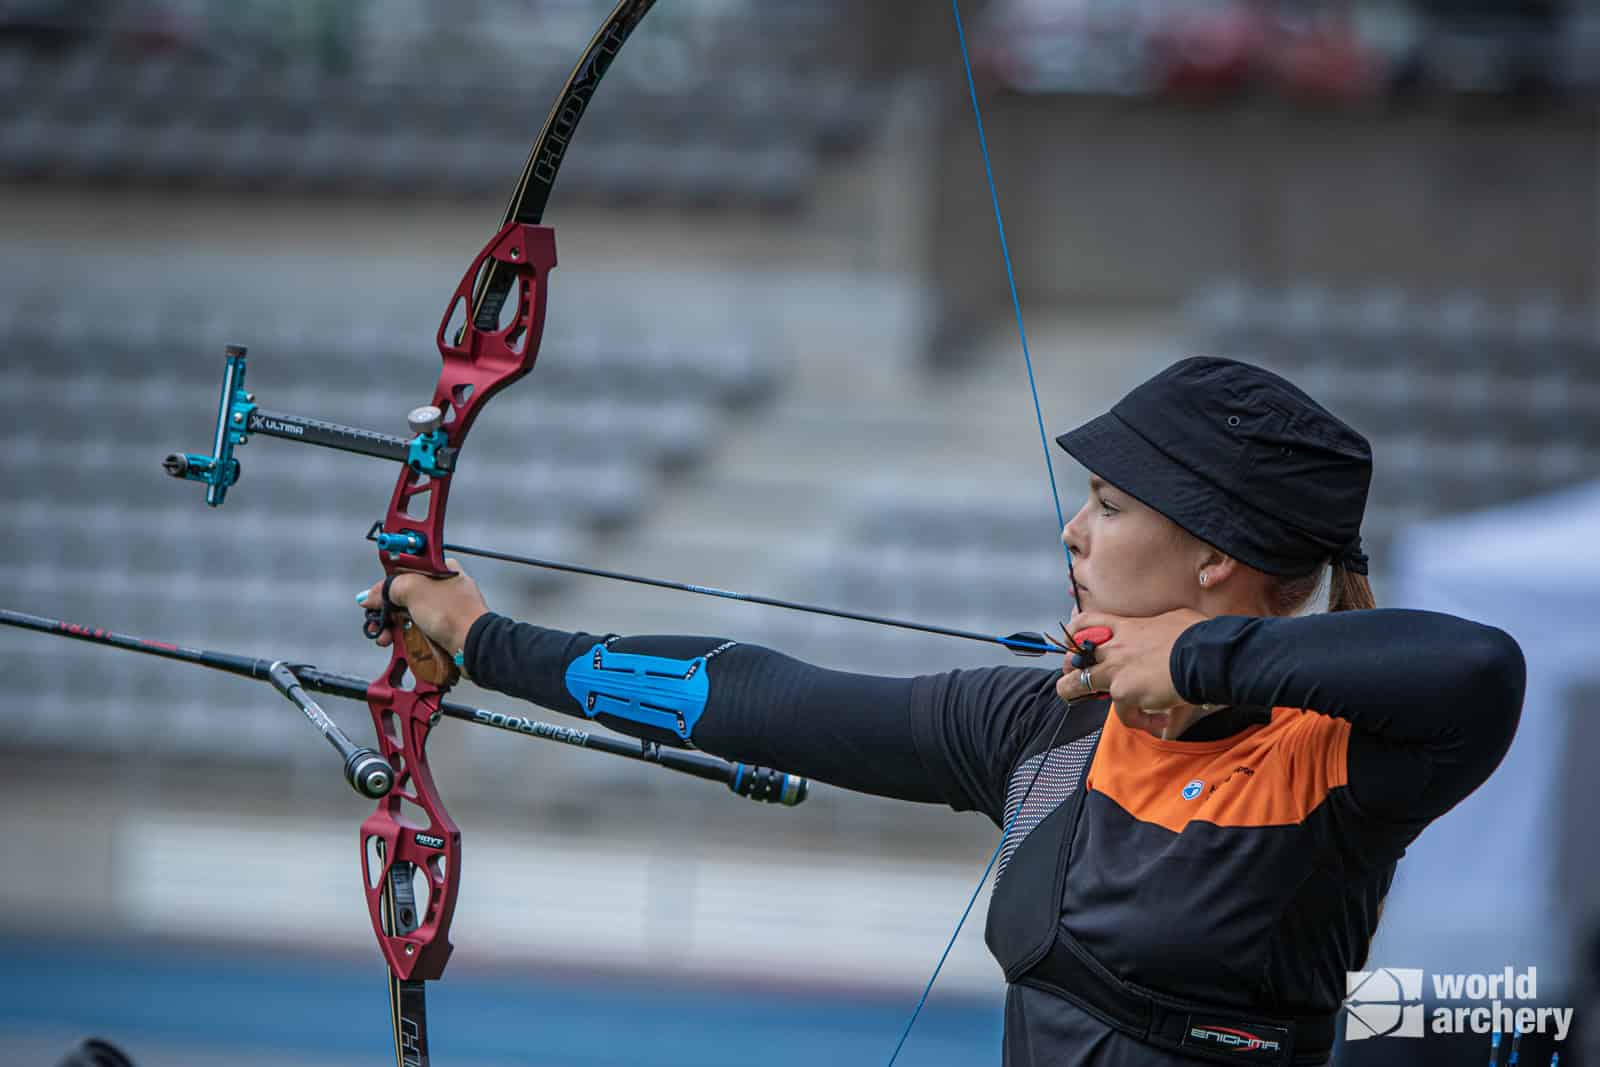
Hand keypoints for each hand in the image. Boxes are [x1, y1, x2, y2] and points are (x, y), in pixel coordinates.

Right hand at [360, 558, 489, 656]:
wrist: (474, 645)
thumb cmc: (454, 613)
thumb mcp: (414, 589)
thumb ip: (388, 588)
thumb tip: (370, 595)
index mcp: (440, 569)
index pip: (404, 571)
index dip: (385, 585)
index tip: (373, 598)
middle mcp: (444, 588)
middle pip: (404, 596)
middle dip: (385, 611)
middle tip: (375, 622)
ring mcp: (445, 610)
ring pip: (410, 615)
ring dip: (392, 627)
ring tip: (384, 637)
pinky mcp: (445, 629)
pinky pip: (419, 630)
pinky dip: (405, 636)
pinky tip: (396, 643)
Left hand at [1055, 608, 1216, 738]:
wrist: (1205, 656)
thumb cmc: (1197, 636)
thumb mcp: (1175, 618)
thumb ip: (1162, 625)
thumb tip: (1171, 628)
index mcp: (1126, 627)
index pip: (1086, 622)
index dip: (1073, 634)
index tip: (1073, 644)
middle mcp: (1115, 648)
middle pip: (1073, 659)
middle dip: (1071, 672)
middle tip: (1083, 683)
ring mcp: (1116, 671)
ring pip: (1079, 686)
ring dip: (1091, 701)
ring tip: (1131, 712)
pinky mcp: (1124, 693)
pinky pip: (1124, 715)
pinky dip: (1142, 720)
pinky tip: (1161, 719)